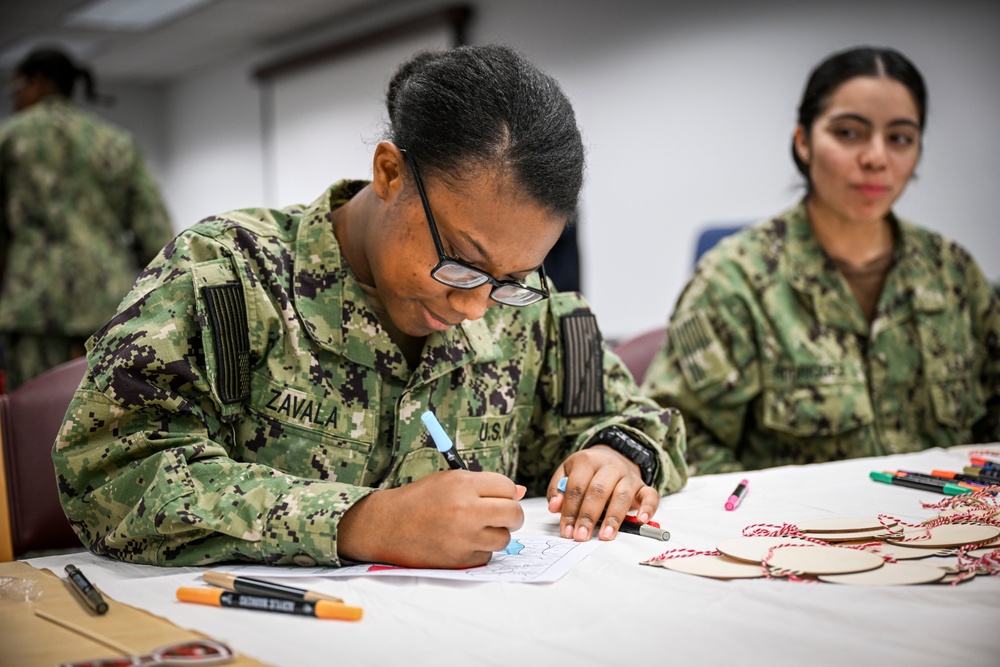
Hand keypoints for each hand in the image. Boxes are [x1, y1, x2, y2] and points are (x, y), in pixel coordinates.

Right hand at [337, 471, 525, 567]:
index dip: (507, 493)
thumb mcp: (448, 480)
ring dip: (496, 534)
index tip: (500, 497)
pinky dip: (479, 550)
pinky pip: (486, 556)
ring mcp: (463, 537)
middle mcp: (466, 510)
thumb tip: (520, 492)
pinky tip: (462, 542)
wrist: (387, 526)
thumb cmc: (419, 499)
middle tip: (502, 516)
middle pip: (514, 514)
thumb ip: (484, 485)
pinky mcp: (459, 560)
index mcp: (463, 484)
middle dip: (513, 515)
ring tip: (476, 529)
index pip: (507, 488)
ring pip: (504, 539)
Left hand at [546, 445, 658, 541]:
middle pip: (598, 491)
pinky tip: (641, 520)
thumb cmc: (587, 471)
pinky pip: (650, 495)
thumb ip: (557, 489)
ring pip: (621, 495)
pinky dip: (648, 508)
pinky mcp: (643, 485)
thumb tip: (554, 507)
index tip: (566, 530)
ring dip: (613, 518)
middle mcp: (609, 466)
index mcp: (587, 461)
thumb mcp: (567, 472)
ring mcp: (628, 475)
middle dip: (588, 516)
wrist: (612, 457)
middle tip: (581, 536)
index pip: (576, 487)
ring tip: (605, 536)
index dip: (570, 510)